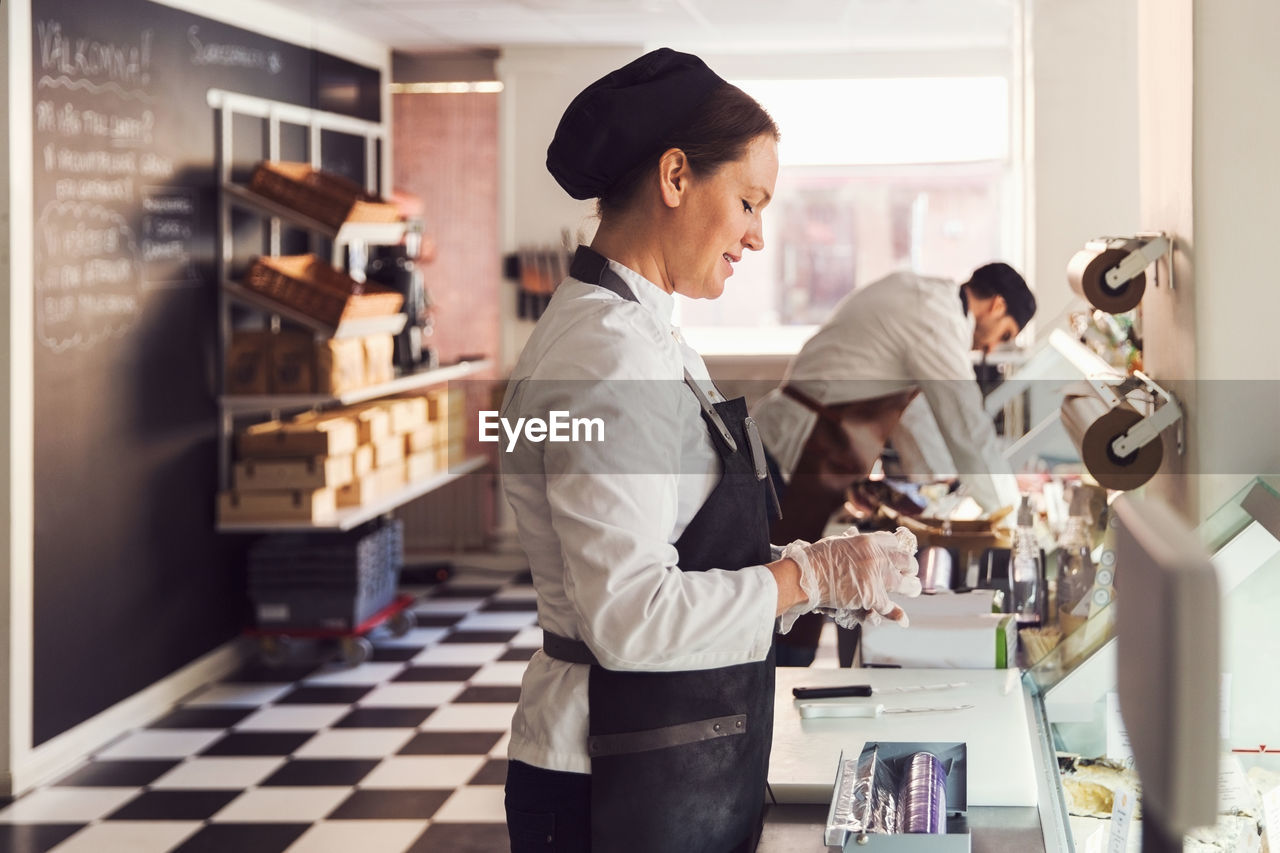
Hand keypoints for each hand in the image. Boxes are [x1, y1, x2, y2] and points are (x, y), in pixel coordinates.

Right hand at [778, 527, 920, 630]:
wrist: (807, 576)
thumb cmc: (816, 559)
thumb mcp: (838, 543)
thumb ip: (853, 546)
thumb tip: (856, 545)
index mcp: (868, 542)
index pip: (894, 542)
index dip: (897, 550)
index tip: (897, 555)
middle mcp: (877, 558)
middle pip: (906, 561)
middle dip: (909, 567)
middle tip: (908, 572)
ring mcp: (877, 578)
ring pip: (906, 584)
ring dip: (911, 587)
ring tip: (913, 589)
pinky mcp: (872, 597)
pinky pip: (889, 606)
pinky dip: (894, 614)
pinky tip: (902, 617)